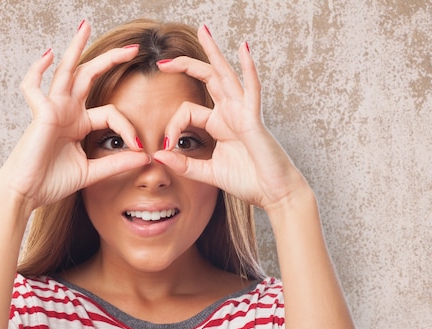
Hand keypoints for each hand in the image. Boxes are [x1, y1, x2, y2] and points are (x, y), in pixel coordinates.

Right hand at [0, 22, 149, 216]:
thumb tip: (145, 157)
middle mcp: (66, 112)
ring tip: (85, 25)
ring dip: (75, 48)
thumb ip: (116, 163)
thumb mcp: (90, 172)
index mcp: (78, 124)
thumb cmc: (51, 183)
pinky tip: (48, 55)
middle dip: (111, 60)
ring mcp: (52, 109)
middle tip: (133, 48)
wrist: (26, 194)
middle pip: (90, 77)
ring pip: (66, 71)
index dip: (128, 128)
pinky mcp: (40, 114)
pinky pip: (33, 86)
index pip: (111, 114)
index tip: (140, 148)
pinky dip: (37, 69)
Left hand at [154, 26, 311, 215]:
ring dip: (214, 53)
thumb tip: (159, 155)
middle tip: (163, 61)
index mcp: (219, 124)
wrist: (273, 193)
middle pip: (207, 80)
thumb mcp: (209, 174)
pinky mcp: (255, 120)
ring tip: (203, 31)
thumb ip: (184, 165)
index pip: (187, 111)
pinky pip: (252, 90)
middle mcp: (230, 113)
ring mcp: (243, 113)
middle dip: (186, 66)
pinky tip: (243, 50)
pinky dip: (249, 70)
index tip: (166, 146)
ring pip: (226, 75)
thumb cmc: (248, 181)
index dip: (172, 125)